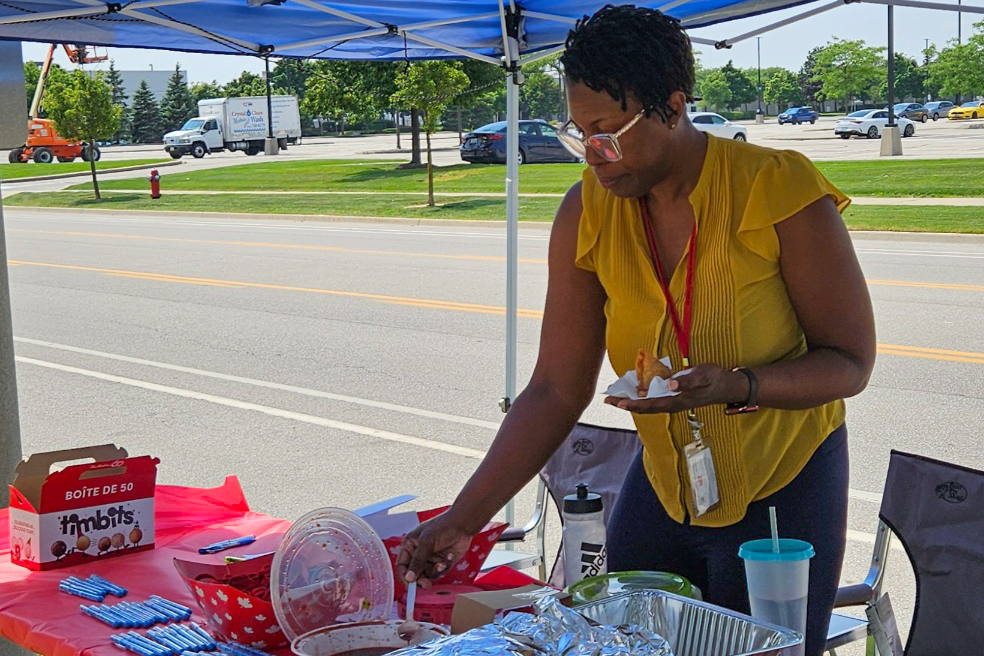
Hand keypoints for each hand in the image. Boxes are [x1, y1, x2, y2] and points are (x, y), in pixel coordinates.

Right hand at [396, 512, 473, 587]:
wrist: (463, 525)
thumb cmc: (442, 527)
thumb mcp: (426, 543)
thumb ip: (417, 561)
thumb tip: (409, 577)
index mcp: (410, 546)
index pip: (402, 565)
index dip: (405, 576)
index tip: (410, 585)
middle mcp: (419, 553)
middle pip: (415, 574)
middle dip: (421, 579)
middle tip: (426, 584)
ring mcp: (430, 559)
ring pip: (428, 575)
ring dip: (436, 570)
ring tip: (442, 563)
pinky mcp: (442, 563)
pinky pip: (439, 572)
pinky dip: (445, 566)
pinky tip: (450, 556)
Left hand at [604, 364, 746, 413]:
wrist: (727, 386)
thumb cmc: (715, 380)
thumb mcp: (703, 376)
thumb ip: (688, 381)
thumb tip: (670, 384)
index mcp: (677, 400)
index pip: (651, 405)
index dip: (634, 404)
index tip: (619, 403)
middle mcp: (672, 403)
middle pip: (644, 407)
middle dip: (625, 404)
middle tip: (608, 400)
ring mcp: (672, 400)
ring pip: (647, 403)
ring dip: (630, 400)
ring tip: (614, 397)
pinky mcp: (673, 395)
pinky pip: (653, 397)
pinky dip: (641, 395)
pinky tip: (633, 390)